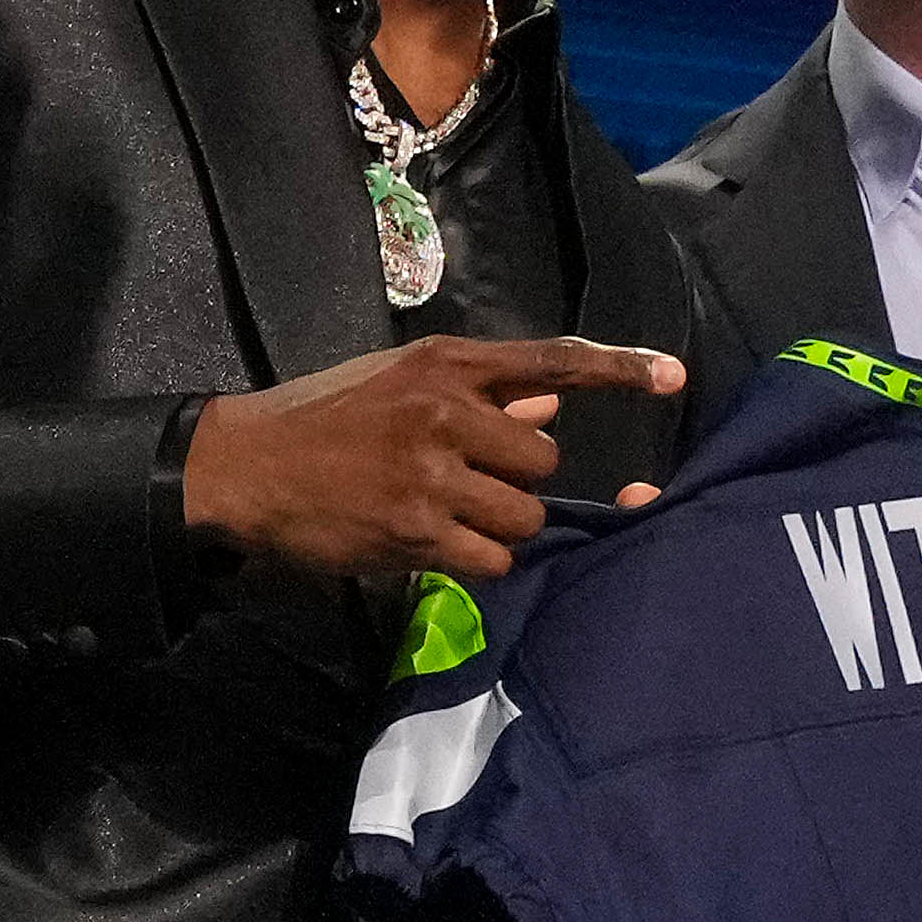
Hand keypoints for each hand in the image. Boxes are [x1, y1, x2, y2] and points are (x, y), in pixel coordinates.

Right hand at [182, 333, 679, 583]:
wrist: (247, 466)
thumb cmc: (327, 419)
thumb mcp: (399, 381)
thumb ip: (478, 393)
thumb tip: (551, 402)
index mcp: (446, 363)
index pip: (552, 359)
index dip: (620, 369)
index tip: (674, 376)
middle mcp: (447, 410)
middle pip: (544, 459)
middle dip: (516, 480)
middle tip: (462, 481)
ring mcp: (433, 473)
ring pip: (524, 516)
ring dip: (498, 527)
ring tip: (444, 515)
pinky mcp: (418, 531)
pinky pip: (492, 560)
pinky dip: (474, 562)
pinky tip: (430, 545)